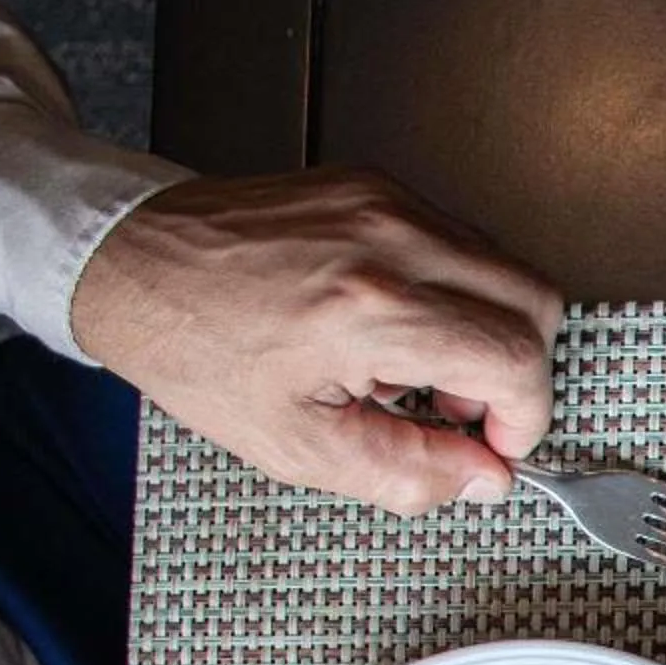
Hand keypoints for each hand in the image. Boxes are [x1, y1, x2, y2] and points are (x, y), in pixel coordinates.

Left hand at [70, 166, 563, 515]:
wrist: (127, 260)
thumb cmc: (193, 344)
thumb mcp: (297, 446)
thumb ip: (407, 473)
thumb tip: (481, 479)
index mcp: (371, 310)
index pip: (517, 360)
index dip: (523, 417)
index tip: (491, 443)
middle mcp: (390, 241)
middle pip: (538, 303)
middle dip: (521, 369)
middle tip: (464, 406)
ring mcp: (386, 202)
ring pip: (509, 268)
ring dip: (489, 330)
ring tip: (420, 365)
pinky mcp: (375, 186)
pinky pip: (463, 241)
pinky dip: (456, 293)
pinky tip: (398, 323)